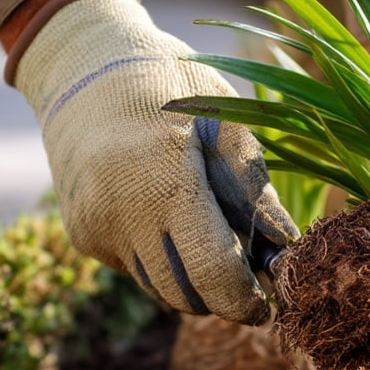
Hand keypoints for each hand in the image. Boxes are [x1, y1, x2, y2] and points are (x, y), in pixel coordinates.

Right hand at [13, 0, 297, 322]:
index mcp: (161, 177)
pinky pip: (138, 270)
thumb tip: (286, 248)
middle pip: (186, 294)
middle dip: (224, 296)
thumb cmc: (172, 87)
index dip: (245, 297)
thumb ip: (255, 191)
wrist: (84, 67)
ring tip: (217, 239)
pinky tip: (174, 219)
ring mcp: (94, 228)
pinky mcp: (83, 235)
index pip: (210, 270)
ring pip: (160, 290)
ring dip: (196, 282)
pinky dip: (167, 262)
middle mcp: (118, 211)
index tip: (270, 303)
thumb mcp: (226, 122)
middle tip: (252, 272)